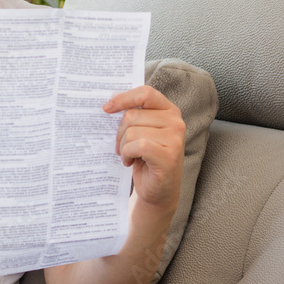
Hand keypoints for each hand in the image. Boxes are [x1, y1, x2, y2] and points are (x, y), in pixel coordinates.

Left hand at [103, 85, 184, 218]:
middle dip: (119, 133)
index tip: (106, 108)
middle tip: (122, 147)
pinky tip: (130, 162)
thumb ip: (133, 115)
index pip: (145, 93)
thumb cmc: (146, 158)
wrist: (158, 190)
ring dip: (123, 146)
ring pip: (132, 132)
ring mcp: (175, 139)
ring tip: (129, 156)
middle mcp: (176, 122)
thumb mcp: (141, 131)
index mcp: (169, 111)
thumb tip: (110, 101)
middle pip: (132, 115)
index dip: (123, 98)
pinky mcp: (169, 156)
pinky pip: (137, 145)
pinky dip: (128, 154)